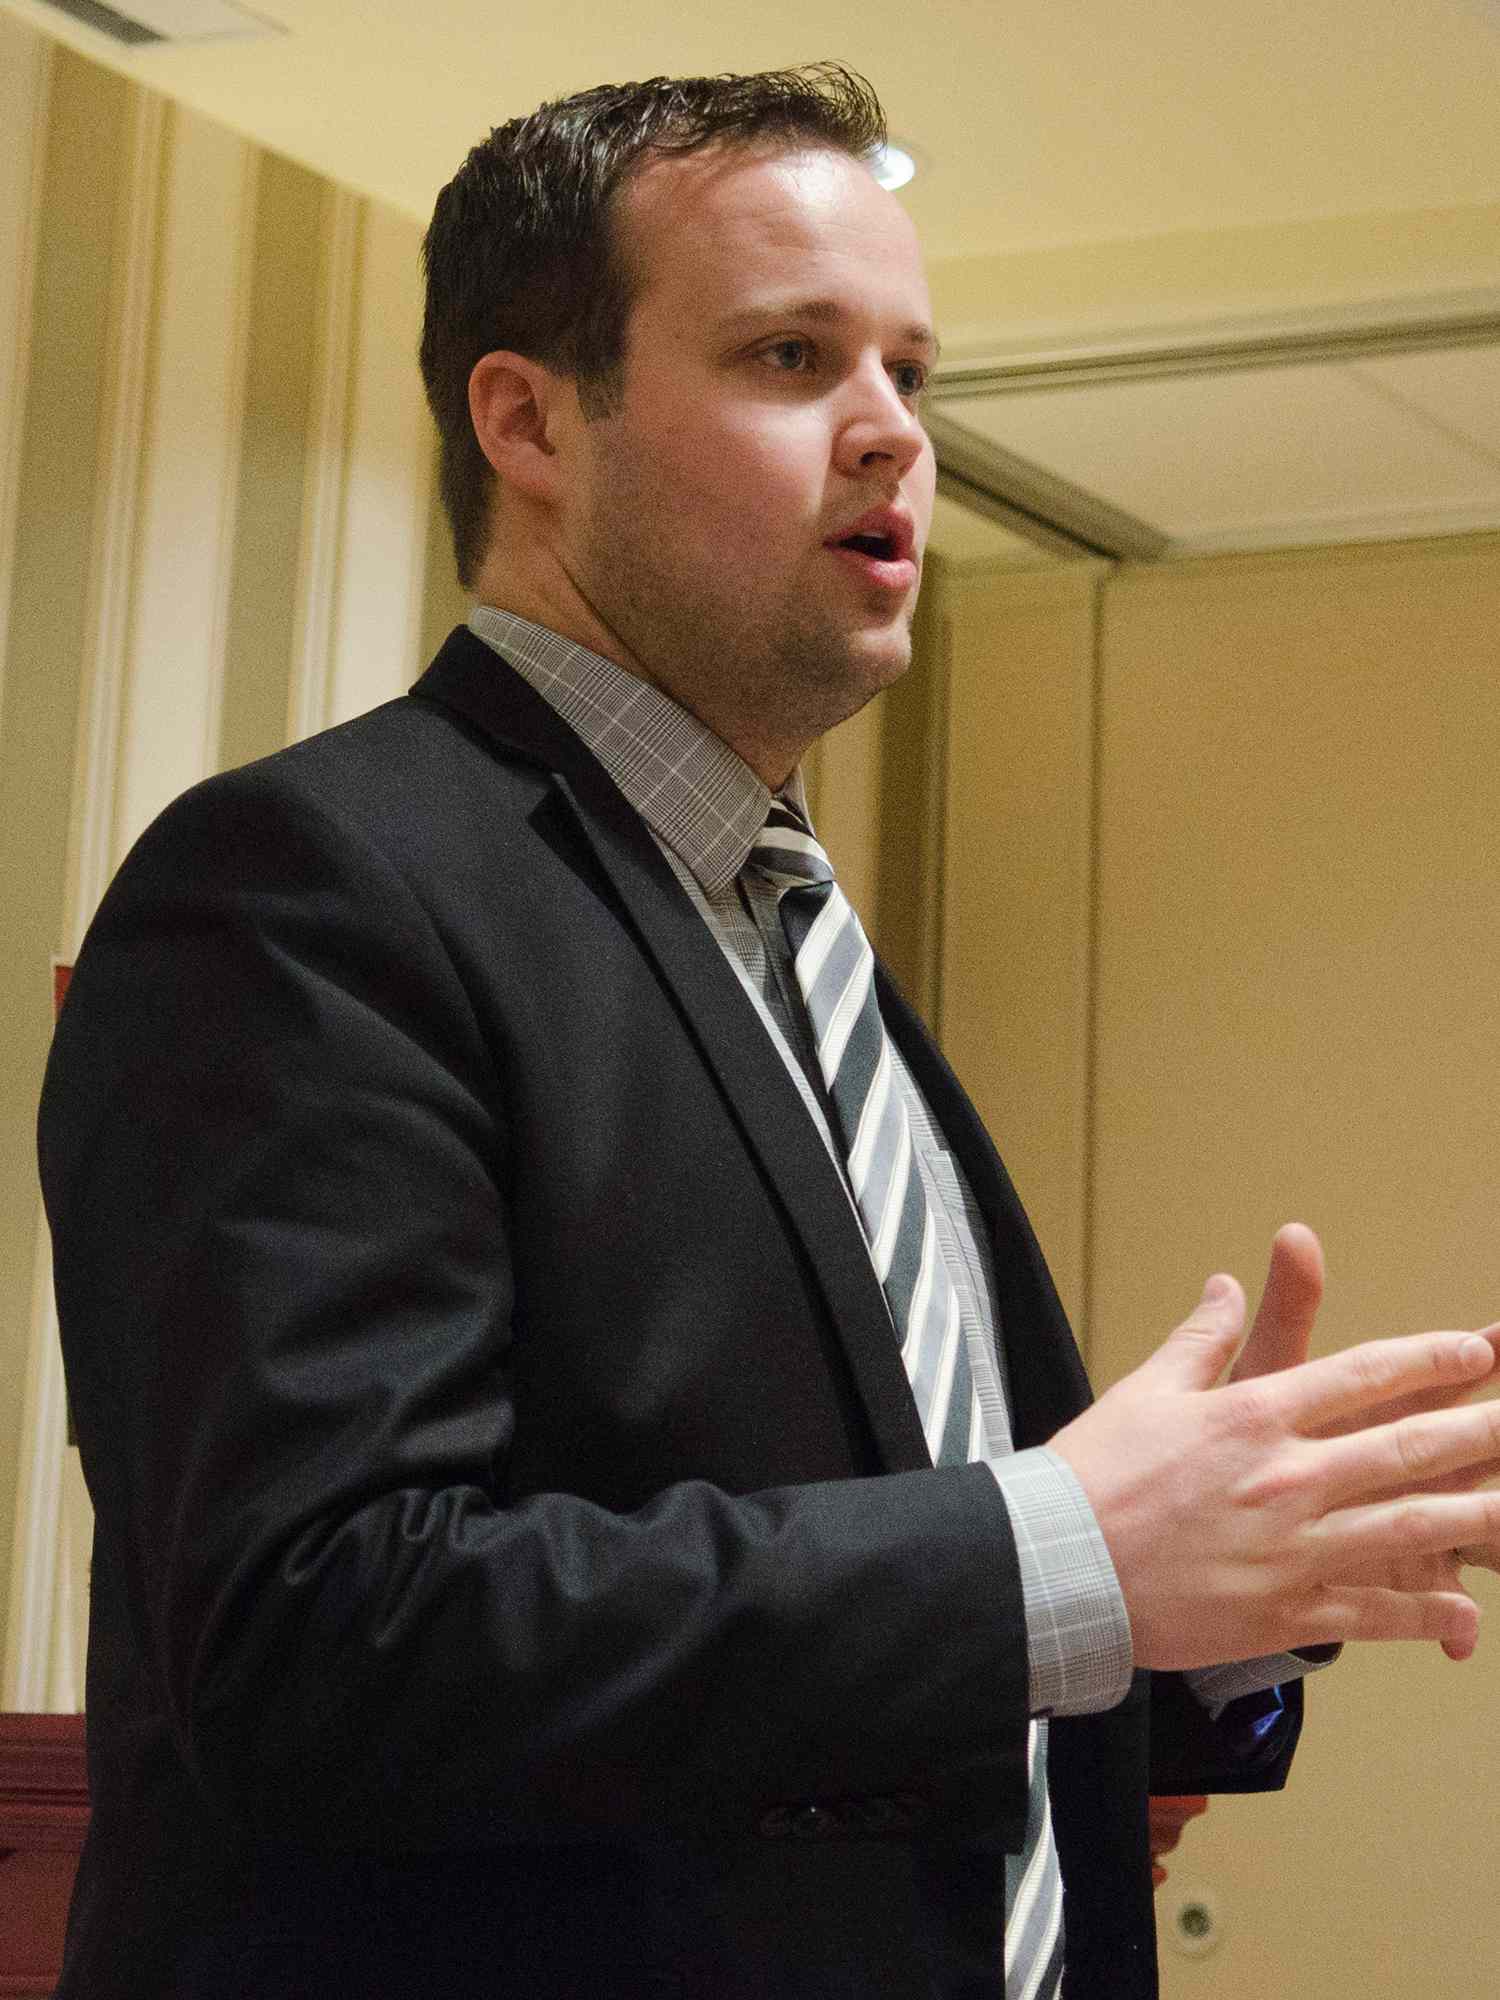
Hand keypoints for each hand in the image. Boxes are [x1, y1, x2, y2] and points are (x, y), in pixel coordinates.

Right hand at [1048, 1234, 1499, 1669]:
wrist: (1057, 1565)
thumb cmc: (1092, 1474)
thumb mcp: (1146, 1391)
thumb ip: (1201, 1338)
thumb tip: (1226, 1285)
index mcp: (1253, 1414)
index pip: (1361, 1375)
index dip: (1427, 1360)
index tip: (1475, 1351)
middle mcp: (1286, 1476)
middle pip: (1404, 1448)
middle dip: (1478, 1432)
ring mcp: (1291, 1548)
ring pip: (1406, 1528)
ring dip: (1472, 1516)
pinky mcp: (1282, 1610)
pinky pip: (1371, 1614)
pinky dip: (1423, 1616)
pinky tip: (1465, 1615)